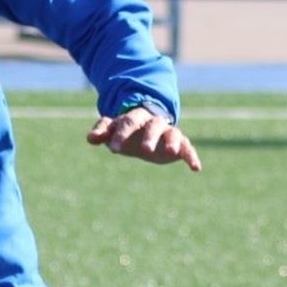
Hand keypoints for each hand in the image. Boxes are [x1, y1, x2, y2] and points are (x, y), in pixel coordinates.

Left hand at [87, 106, 201, 171]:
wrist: (146, 129)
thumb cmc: (126, 131)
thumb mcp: (112, 131)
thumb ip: (102, 132)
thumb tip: (90, 138)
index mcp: (134, 118)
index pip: (128, 122)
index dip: (121, 135)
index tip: (114, 149)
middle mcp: (153, 123)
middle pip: (153, 125)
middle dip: (150, 136)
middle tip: (145, 150)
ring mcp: (168, 132)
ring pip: (172, 133)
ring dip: (173, 142)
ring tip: (172, 152)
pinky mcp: (180, 144)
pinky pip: (188, 148)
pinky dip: (192, 157)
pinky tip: (196, 168)